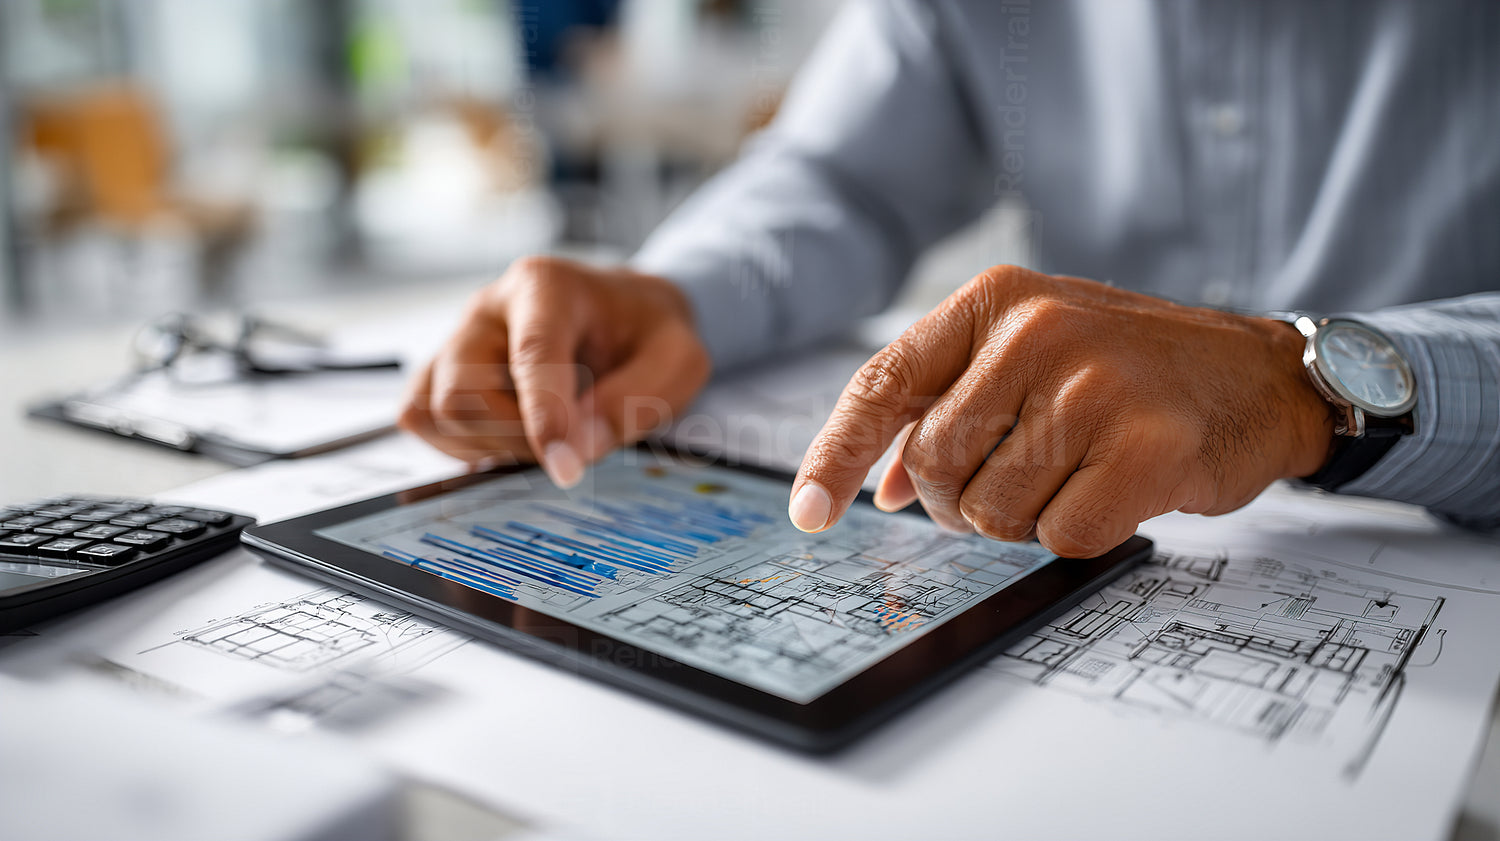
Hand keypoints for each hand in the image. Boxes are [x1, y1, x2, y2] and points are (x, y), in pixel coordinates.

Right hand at [399, 256, 710, 485]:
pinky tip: (509, 437)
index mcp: (545, 286)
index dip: (543, 418)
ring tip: (544, 434)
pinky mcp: (439, 371)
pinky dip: (462, 445)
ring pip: (434, 411)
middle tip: (571, 441)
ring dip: (490, 444)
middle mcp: (487, 308)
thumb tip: (575, 448)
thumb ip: (635, 401)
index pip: (531, 356)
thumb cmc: (648, 334)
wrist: (627, 317)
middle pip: (463, 392)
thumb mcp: (677, 360)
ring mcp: (456, 339)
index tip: (565, 469)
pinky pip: (422, 421)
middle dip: (517, 437)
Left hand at [788, 265, 1334, 556]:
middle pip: (930, 466)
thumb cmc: (1130, 368)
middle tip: (1012, 482)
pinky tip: (1114, 490)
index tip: (809, 513)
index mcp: (995, 301)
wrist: (1258, 374)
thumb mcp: (1029, 355)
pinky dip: (1078, 533)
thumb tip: (876, 486)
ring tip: (1073, 475)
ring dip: (1021, 519)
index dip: (834, 457)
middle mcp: (1036, 332)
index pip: (883, 385)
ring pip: (990, 512)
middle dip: (956, 501)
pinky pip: (1060, 537)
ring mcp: (1093, 386)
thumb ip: (947, 405)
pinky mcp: (1146, 447)